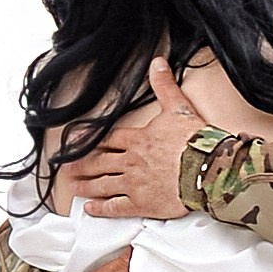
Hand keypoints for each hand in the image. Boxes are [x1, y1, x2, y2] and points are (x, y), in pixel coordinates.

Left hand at [59, 57, 209, 220]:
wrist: (205, 169)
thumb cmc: (194, 142)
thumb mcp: (178, 108)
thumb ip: (164, 86)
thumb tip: (157, 63)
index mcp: (137, 139)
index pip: (108, 139)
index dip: (91, 140)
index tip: (76, 142)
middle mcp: (130, 161)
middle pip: (100, 162)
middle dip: (82, 165)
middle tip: (67, 168)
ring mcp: (133, 184)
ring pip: (103, 184)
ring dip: (86, 185)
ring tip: (74, 187)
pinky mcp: (141, 204)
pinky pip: (115, 207)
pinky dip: (101, 208)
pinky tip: (91, 208)